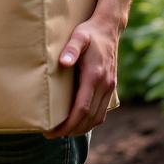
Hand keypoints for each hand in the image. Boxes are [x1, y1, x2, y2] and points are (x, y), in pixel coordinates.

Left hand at [43, 15, 118, 138]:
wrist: (109, 28)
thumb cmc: (89, 32)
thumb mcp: (79, 36)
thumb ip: (71, 49)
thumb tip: (63, 63)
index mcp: (95, 76)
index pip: (82, 109)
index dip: (68, 124)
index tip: (52, 131)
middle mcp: (105, 85)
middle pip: (90, 119)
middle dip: (72, 130)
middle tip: (53, 135)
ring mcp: (110, 87)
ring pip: (98, 118)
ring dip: (82, 128)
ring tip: (64, 131)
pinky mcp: (111, 86)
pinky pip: (102, 111)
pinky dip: (91, 120)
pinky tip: (79, 120)